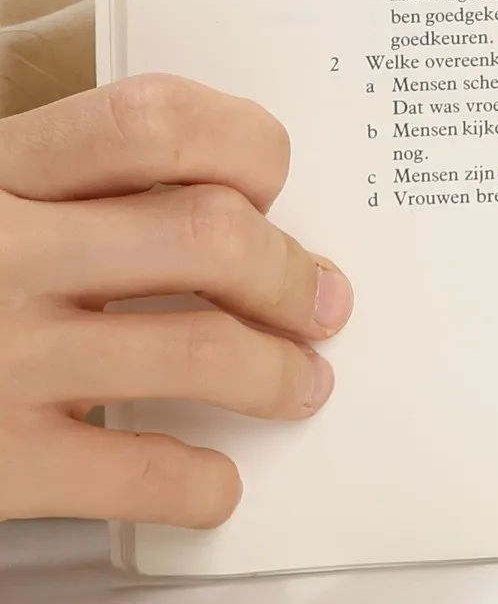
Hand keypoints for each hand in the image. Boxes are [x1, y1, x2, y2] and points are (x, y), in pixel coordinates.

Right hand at [0, 75, 350, 525]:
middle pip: (206, 234)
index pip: (154, 120)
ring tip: (302, 384)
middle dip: (291, 272)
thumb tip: (232, 214)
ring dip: (278, 372)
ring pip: (198, 349)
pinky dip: (198, 483)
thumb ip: (66, 190)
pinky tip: (213, 483)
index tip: (272, 182)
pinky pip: (132, 472)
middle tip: (324, 300)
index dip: (245, 143)